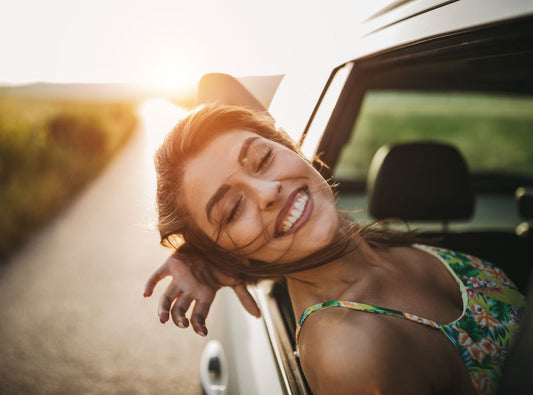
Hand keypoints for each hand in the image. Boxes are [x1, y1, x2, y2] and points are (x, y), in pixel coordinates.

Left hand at [144, 252, 259, 335]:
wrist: (217, 239)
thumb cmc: (226, 260)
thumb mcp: (237, 279)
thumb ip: (245, 298)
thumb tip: (258, 316)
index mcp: (204, 294)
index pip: (199, 315)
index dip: (199, 325)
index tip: (202, 332)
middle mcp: (190, 289)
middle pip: (180, 309)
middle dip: (179, 318)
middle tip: (182, 324)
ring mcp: (179, 277)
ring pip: (167, 297)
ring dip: (164, 309)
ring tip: (163, 319)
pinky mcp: (171, 264)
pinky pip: (157, 276)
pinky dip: (150, 284)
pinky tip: (146, 294)